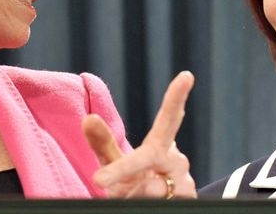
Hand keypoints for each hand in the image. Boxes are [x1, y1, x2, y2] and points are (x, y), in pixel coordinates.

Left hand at [83, 71, 196, 197]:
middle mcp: (177, 161)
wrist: (155, 209)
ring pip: (148, 188)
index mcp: (160, 146)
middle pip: (149, 158)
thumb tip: (88, 118)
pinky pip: (154, 202)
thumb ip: (103, 143)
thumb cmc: (134, 183)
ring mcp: (185, 183)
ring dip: (132, 194)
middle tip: (99, 181)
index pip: (169, 118)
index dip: (177, 97)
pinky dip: (140, 203)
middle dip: (124, 168)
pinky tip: (147, 203)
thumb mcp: (116, 163)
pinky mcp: (188, 199)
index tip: (186, 75)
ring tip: (134, 196)